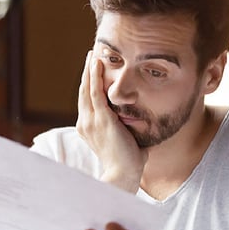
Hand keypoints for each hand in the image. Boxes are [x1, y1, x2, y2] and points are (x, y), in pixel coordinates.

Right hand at [76, 51, 147, 192]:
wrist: (123, 175)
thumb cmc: (128, 163)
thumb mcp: (127, 141)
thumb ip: (131, 131)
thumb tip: (144, 124)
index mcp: (89, 129)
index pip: (87, 102)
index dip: (89, 85)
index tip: (94, 71)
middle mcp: (85, 123)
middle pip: (83, 92)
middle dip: (87, 73)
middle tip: (91, 56)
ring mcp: (91, 120)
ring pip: (87, 89)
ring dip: (90, 70)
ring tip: (92, 54)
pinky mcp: (101, 119)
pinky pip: (95, 92)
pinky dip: (95, 76)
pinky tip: (97, 62)